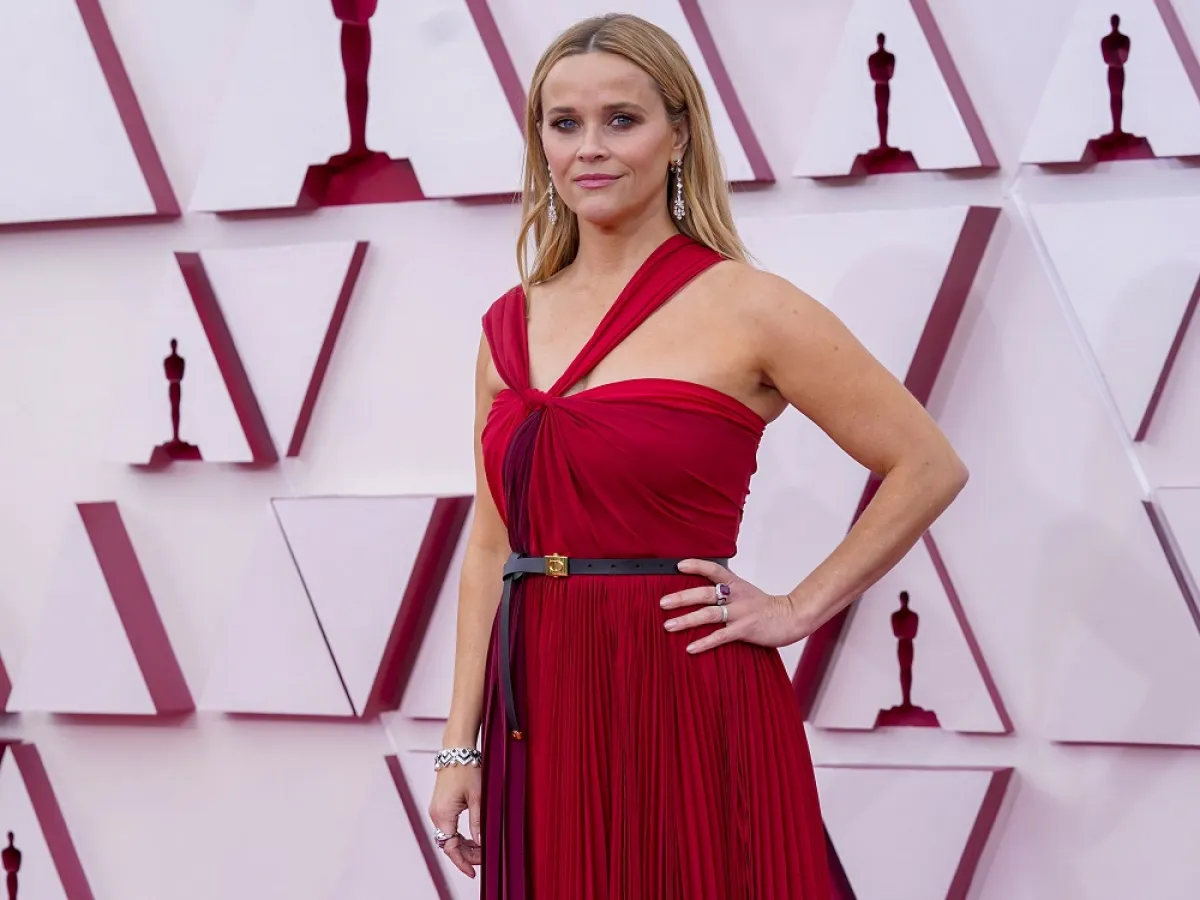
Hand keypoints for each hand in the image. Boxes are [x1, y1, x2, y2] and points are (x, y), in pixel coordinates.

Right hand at [428, 764, 482, 877]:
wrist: (457, 750)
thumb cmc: (467, 770)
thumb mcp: (478, 798)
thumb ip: (478, 823)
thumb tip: (481, 844)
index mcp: (443, 815)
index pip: (451, 848)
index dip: (462, 862)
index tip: (474, 872)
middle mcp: (435, 815)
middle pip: (449, 845)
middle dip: (466, 854)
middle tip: (484, 859)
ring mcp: (436, 810)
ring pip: (448, 837)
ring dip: (463, 845)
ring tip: (481, 850)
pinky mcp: (440, 806)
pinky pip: (448, 828)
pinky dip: (459, 836)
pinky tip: (473, 838)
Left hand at [660, 558, 811, 653]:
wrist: (790, 617)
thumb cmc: (764, 606)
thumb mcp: (744, 592)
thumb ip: (725, 591)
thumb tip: (699, 595)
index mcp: (736, 584)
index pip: (713, 570)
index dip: (696, 566)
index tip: (678, 566)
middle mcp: (736, 595)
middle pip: (704, 594)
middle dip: (681, 598)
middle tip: (663, 603)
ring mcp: (740, 612)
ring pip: (708, 614)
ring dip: (686, 620)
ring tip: (668, 625)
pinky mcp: (745, 630)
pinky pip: (720, 636)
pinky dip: (704, 642)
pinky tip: (690, 647)